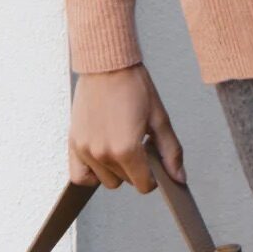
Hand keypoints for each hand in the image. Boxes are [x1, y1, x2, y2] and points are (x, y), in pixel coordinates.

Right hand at [68, 62, 186, 191]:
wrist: (107, 65)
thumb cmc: (134, 87)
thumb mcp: (160, 118)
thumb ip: (170, 152)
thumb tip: (178, 178)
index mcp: (126, 149)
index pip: (144, 185)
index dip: (153, 177)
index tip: (153, 161)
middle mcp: (103, 154)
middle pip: (126, 182)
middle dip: (136, 169)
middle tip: (139, 144)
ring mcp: (86, 150)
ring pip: (106, 180)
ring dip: (116, 170)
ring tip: (121, 144)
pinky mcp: (74, 143)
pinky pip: (81, 176)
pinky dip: (92, 173)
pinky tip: (103, 158)